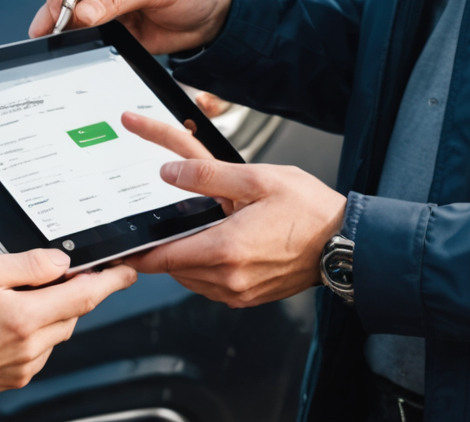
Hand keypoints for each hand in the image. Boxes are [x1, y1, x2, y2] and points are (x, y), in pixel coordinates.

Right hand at [0, 246, 135, 399]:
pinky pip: (35, 349)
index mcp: (25, 317)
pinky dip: (28, 329)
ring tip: (4, 291)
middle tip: (39, 268)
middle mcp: (29, 347)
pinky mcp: (9, 378)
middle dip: (66, 289)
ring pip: (52, 331)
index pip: (85, 296)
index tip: (126, 271)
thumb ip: (25, 264)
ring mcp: (21, 366)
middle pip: (70, 313)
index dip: (110, 280)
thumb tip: (59, 262)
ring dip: (44, 309)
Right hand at [29, 0, 234, 55]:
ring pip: (68, 6)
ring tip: (49, 37)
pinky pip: (82, 27)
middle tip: (54, 25)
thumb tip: (82, 13)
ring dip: (57, 20)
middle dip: (56, 2)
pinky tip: (63, 43)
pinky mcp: (108, 21)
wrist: (213, 18)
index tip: (61, 1)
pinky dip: (71, 35)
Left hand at [119, 110, 345, 307]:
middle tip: (171, 222)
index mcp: (225, 249)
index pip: (162, 258)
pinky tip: (221, 245)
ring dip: (186, 258)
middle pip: (173, 269)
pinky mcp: (249, 298)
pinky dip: (206, 269)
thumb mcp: (255, 179)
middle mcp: (229, 278)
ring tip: (204, 228)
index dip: (138, 251)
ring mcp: (239, 293)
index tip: (122, 245)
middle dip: (166, 247)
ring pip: (191, 279)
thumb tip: (169, 171)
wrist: (346, 242)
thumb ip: (206, 174)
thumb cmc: (309, 210)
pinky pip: (212, 287)